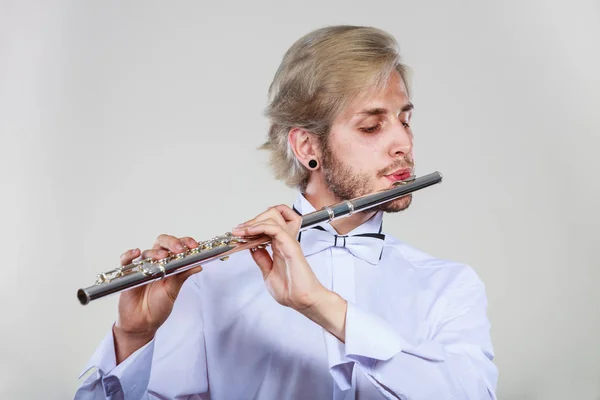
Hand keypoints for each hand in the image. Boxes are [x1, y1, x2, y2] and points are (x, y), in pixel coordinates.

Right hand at [113, 234, 202, 362]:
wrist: (143, 324)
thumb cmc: (158, 307)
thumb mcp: (173, 291)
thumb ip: (183, 276)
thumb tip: (198, 265)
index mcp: (170, 265)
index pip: (177, 247)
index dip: (185, 243)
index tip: (194, 246)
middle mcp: (156, 263)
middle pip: (162, 243)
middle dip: (172, 242)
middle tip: (179, 249)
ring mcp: (142, 267)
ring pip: (147, 252)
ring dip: (155, 252)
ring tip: (162, 257)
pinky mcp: (128, 275)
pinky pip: (126, 261)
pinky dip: (129, 255)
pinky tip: (136, 253)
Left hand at [232, 206, 347, 340]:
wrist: (303, 301)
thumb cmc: (292, 291)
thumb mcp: (268, 273)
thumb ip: (261, 259)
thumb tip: (252, 248)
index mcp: (280, 246)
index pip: (267, 225)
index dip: (251, 226)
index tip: (237, 232)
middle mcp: (285, 241)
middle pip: (271, 215)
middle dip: (252, 219)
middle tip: (239, 229)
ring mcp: (288, 242)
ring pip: (273, 217)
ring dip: (254, 221)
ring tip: (242, 230)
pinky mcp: (290, 246)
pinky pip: (275, 229)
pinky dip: (260, 227)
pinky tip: (250, 232)